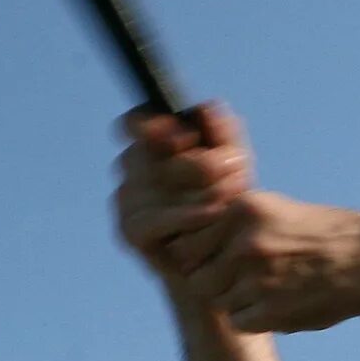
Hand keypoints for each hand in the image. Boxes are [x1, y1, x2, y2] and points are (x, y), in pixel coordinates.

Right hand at [111, 102, 251, 281]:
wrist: (228, 251)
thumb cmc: (229, 198)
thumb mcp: (233, 160)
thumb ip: (223, 131)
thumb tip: (205, 109)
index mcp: (151, 144)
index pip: (135, 122)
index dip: (152, 124)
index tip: (187, 136)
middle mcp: (132, 169)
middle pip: (144, 154)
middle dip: (192, 162)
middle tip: (230, 165)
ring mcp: (126, 201)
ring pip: (150, 186)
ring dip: (194, 189)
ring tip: (231, 192)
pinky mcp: (130, 231)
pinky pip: (150, 221)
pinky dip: (183, 217)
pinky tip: (212, 214)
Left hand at [173, 190, 359, 332]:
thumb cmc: (317, 233)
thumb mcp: (270, 209)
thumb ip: (227, 223)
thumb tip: (178, 241)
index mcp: (241, 210)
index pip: (187, 240)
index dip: (198, 253)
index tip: (216, 256)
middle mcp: (244, 241)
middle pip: (195, 273)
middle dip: (211, 278)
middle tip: (239, 277)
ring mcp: (257, 278)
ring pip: (216, 299)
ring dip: (234, 299)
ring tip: (266, 287)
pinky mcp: (270, 310)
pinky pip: (238, 321)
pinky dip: (252, 319)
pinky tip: (277, 303)